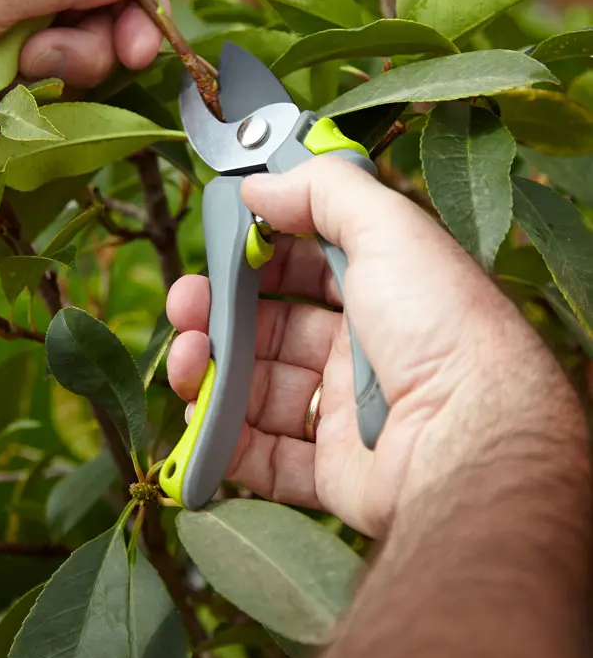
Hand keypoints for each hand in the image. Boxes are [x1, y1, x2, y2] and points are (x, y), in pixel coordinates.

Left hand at [0, 0, 160, 136]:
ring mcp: (12, 31)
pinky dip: (31, 101)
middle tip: (46, 60)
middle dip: (89, 46)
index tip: (141, 49)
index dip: (137, 3)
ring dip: (56, 75)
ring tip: (8, 75)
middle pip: (104, 16)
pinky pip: (42, 92)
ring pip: (75, 60)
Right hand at [166, 157, 576, 535]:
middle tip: (185, 307)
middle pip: (271, 332)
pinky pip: (265, 456)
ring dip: (211, 374)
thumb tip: (258, 184)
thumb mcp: (389, 229)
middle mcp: (363, 353)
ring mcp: (347, 416)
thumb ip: (323, 190)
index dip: (259, 259)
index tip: (221, 248)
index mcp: (381, 295)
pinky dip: (224, 439)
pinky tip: (198, 416)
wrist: (474, 444)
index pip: (305, 271)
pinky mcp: (334, 474)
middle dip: (219, 317)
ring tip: (184, 361)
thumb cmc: (438, 326)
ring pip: (258, 392)